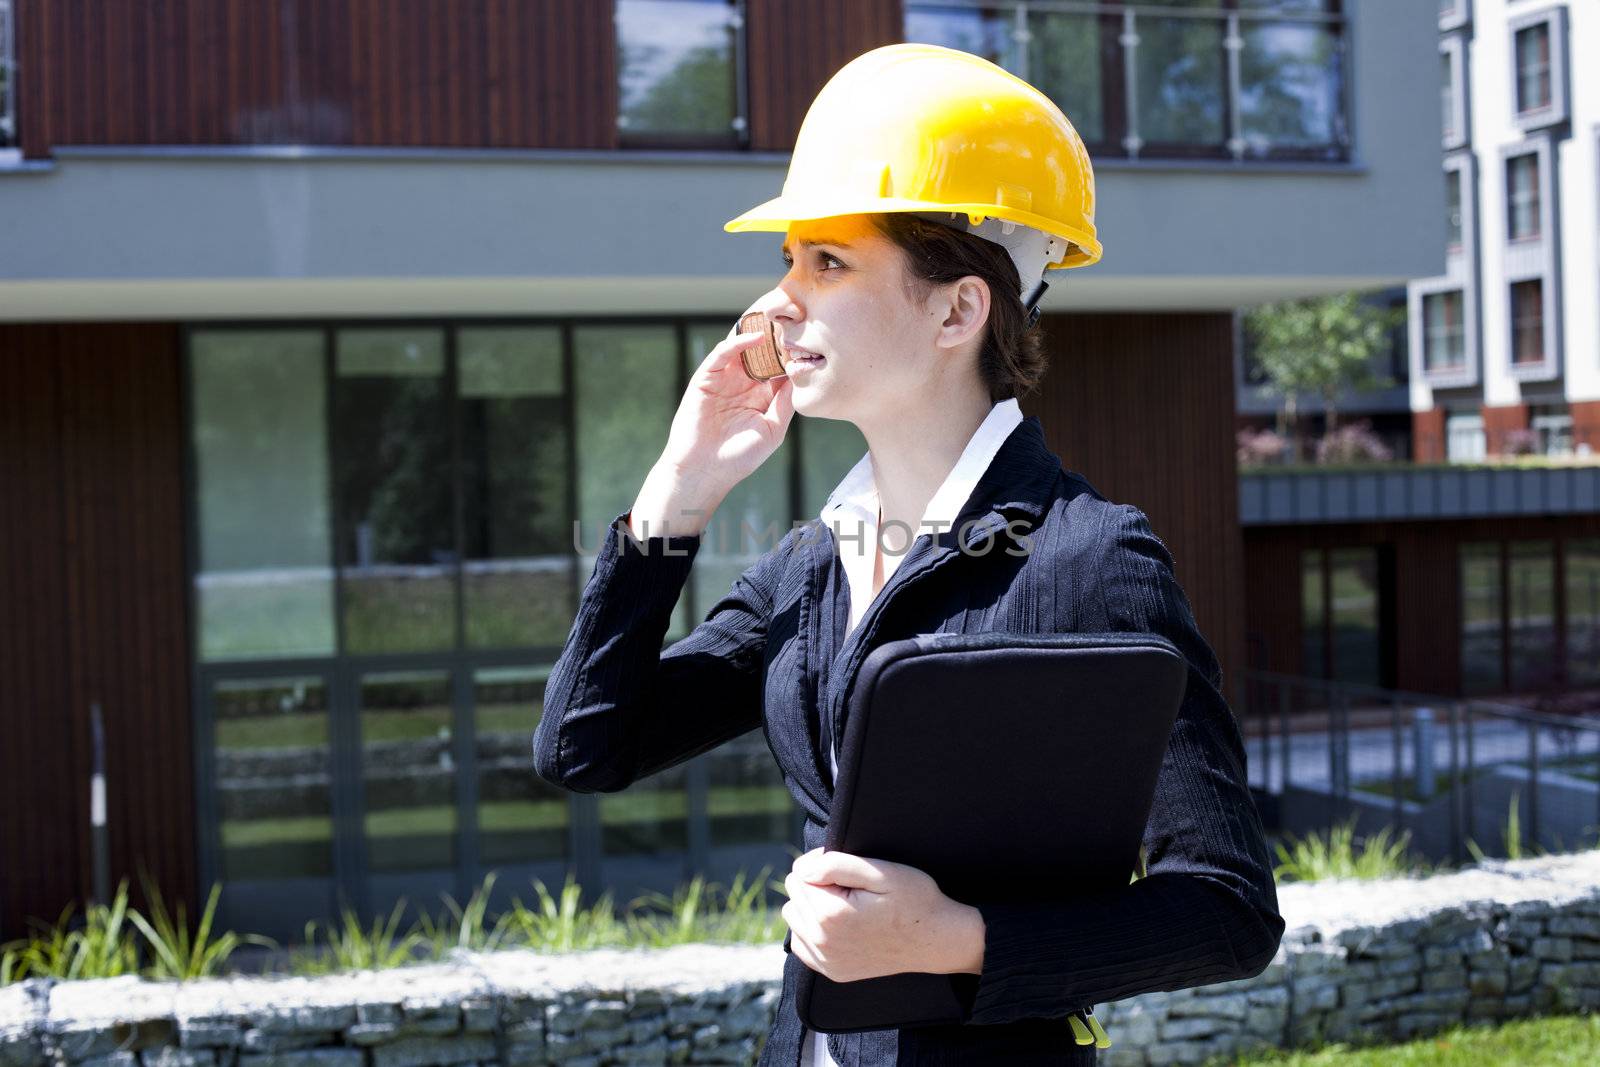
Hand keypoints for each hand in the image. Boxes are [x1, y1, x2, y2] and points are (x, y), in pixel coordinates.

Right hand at [656, 295, 794, 490]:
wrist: (704, 471)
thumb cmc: (739, 457)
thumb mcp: (772, 429)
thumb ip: (786, 403)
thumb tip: (803, 375)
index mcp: (762, 395)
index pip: (780, 366)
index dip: (793, 353)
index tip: (813, 339)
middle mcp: (744, 383)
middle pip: (763, 351)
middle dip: (778, 336)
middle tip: (799, 318)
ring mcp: (724, 378)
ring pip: (743, 347)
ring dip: (760, 333)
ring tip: (780, 320)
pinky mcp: (706, 377)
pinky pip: (722, 354)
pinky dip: (738, 342)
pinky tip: (757, 339)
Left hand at [782, 847, 985, 982]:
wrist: (936, 939)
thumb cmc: (913, 899)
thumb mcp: (881, 871)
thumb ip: (836, 865)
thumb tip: (802, 869)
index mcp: (831, 915)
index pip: (800, 875)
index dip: (821, 863)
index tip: (848, 868)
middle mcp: (823, 942)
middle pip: (794, 895)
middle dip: (816, 883)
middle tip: (851, 885)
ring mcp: (827, 961)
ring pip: (794, 917)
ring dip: (811, 905)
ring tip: (844, 902)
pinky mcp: (833, 971)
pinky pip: (801, 943)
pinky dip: (812, 929)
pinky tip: (838, 923)